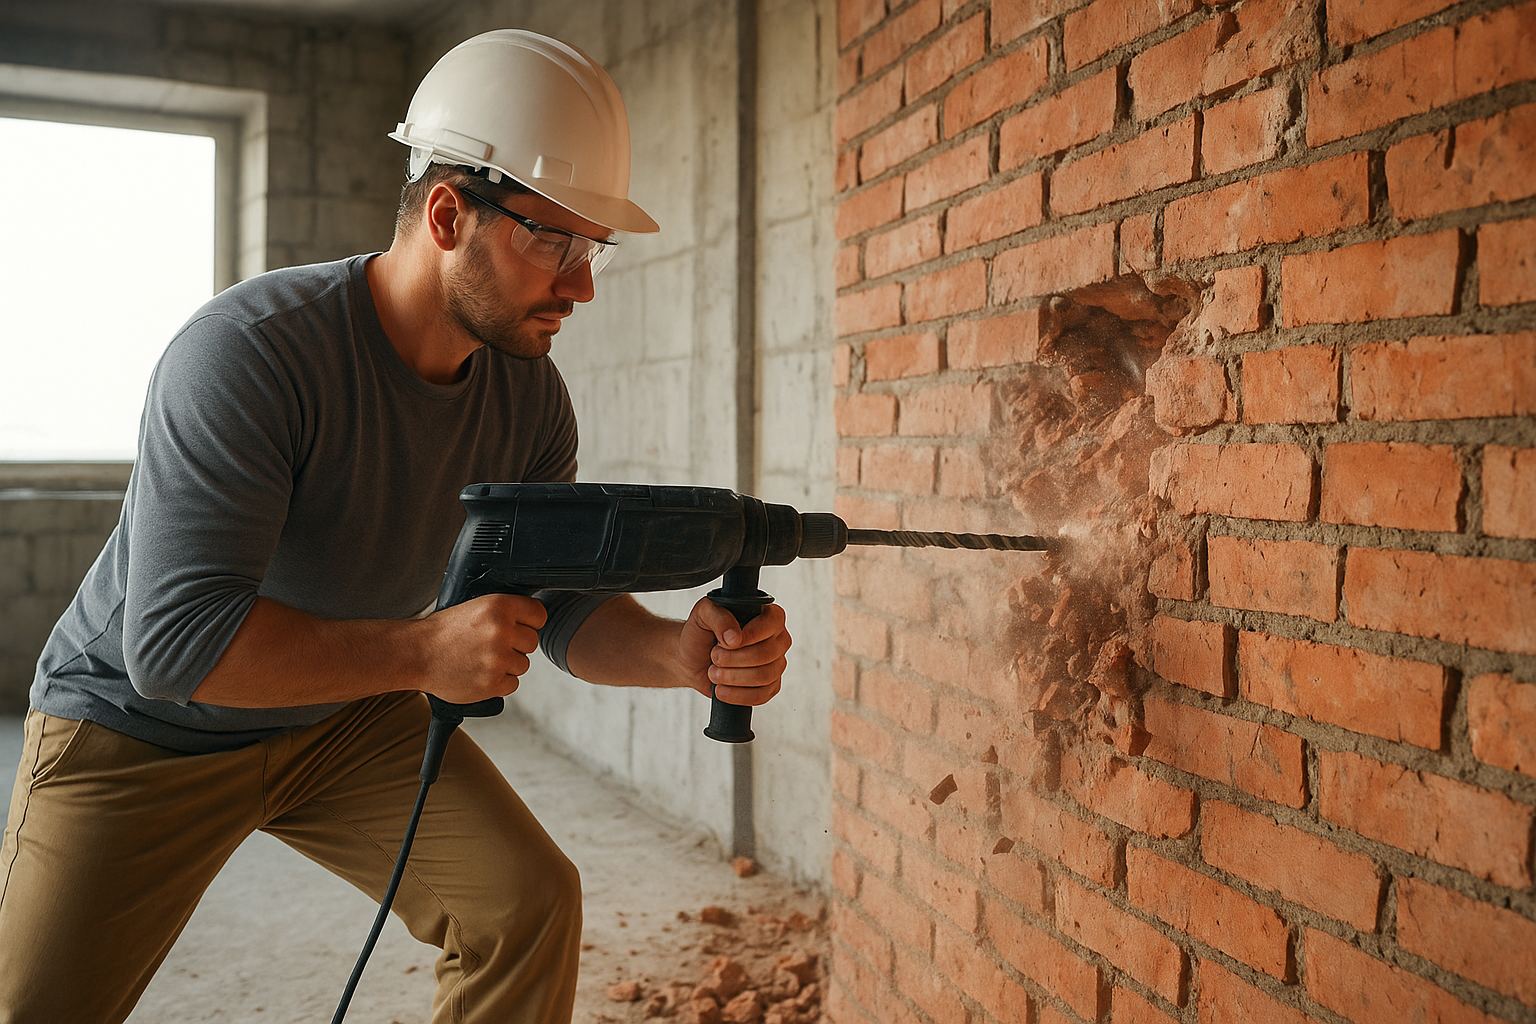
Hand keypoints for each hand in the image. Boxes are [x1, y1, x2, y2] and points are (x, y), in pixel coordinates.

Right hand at [421, 594, 547, 702]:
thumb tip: (531, 620)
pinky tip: (479, 673)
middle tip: (491, 645)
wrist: (416, 653)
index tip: (519, 626)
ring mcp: (498, 660)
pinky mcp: (492, 684)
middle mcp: (502, 632)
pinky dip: (499, 682)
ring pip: (523, 665)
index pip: (539, 615)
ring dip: (507, 665)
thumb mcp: (476, 606)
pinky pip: (512, 684)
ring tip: (481, 659)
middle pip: (532, 642)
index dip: (529, 622)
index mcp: (500, 607)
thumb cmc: (443, 631)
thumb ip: (505, 612)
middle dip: (516, 645)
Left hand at [679, 598, 791, 704]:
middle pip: (766, 654)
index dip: (748, 636)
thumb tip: (735, 637)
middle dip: (734, 659)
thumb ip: (719, 617)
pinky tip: (722, 690)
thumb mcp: (703, 614)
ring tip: (714, 673)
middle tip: (714, 656)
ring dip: (733, 677)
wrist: (692, 658)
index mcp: (768, 615)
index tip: (725, 643)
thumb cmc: (701, 632)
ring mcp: (776, 663)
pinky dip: (738, 695)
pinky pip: (762, 695)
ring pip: (764, 676)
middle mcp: (777, 638)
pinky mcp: (770, 685)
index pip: (770, 625)